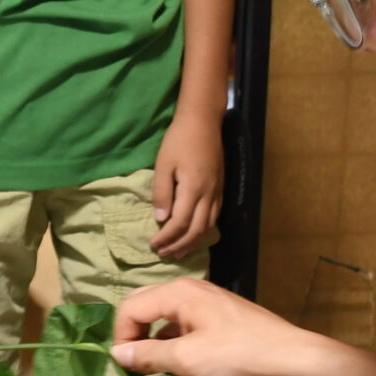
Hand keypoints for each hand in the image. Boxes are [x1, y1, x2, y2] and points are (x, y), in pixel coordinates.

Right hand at [109, 278, 316, 375]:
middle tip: (135, 365)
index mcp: (178, 293)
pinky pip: (184, 323)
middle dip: (134, 334)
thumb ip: (148, 355)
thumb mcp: (186, 360)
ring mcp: (206, 302)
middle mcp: (189, 290)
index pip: (130, 308)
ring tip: (155, 369)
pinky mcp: (220, 317)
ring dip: (154, 339)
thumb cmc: (237, 356)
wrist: (291, 359)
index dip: (122, 337)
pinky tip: (180, 363)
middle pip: (144, 305)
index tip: (127, 367)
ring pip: (164, 315)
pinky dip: (174, 340)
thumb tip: (116, 355)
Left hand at [150, 113, 222, 258]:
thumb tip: (161, 219)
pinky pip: (215, 216)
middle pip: (196, 230)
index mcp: (193, 189)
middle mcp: (209, 194)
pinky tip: (196, 232)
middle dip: (180, 245)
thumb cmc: (179, 140)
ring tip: (179, 251)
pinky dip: (204, 229)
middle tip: (164, 254)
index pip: (180, 224)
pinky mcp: (221, 187)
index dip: (166, 238)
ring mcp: (217, 192)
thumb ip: (162, 193)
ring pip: (208, 226)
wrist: (203, 121)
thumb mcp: (163, 164)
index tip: (153, 245)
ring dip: (193, 241)